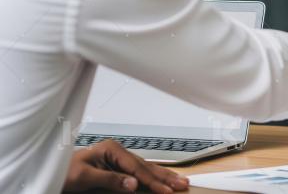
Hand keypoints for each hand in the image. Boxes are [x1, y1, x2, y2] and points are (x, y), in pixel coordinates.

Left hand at [63, 140, 188, 192]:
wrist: (51, 170)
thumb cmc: (64, 172)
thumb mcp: (84, 177)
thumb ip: (109, 180)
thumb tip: (133, 184)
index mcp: (111, 150)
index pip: (137, 169)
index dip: (153, 181)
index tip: (166, 191)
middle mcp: (117, 152)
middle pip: (146, 166)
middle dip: (165, 176)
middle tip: (183, 184)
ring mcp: (118, 159)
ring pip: (146, 169)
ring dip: (163, 176)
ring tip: (179, 181)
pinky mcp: (117, 167)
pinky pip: (138, 172)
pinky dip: (152, 177)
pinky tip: (161, 179)